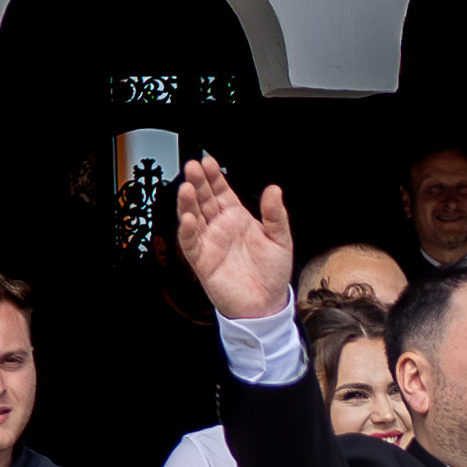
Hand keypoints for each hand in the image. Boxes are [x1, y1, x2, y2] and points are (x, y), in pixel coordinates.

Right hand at [170, 157, 296, 324]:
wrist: (266, 305)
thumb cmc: (272, 273)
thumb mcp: (280, 240)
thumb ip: (275, 215)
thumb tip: (274, 189)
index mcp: (237, 218)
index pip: (222, 191)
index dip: (214, 177)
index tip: (209, 162)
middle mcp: (220, 227)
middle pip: (204, 200)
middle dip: (198, 183)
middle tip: (193, 167)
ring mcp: (210, 242)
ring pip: (193, 217)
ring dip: (188, 203)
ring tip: (186, 187)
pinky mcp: (202, 261)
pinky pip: (190, 244)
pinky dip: (187, 231)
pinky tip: (188, 219)